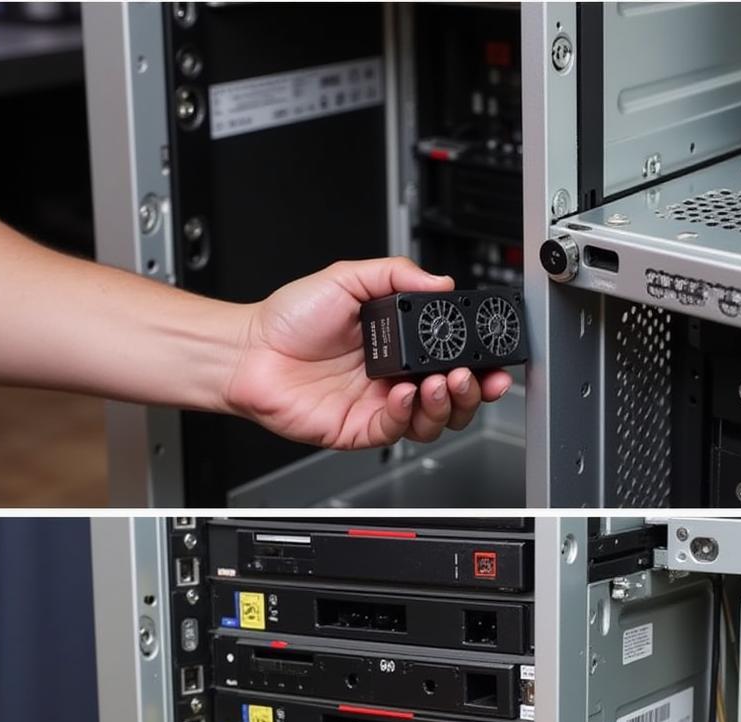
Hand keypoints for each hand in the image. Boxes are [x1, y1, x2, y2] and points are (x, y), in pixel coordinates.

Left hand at [224, 258, 513, 448]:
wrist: (249, 352)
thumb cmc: (288, 320)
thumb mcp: (347, 278)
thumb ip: (395, 273)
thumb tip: (439, 281)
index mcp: (399, 345)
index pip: (451, 358)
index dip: (477, 361)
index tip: (492, 356)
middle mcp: (394, 378)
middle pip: (453, 397)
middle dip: (472, 389)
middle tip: (473, 375)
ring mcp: (379, 405)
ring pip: (433, 420)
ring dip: (446, 404)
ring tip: (440, 383)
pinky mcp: (361, 429)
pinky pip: (397, 430)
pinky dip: (407, 414)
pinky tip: (403, 394)